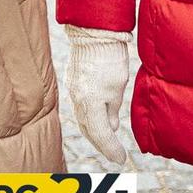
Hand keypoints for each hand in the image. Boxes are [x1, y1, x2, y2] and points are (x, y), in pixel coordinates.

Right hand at [63, 26, 131, 164]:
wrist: (93, 33)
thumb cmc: (110, 58)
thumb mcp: (118, 86)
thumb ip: (113, 109)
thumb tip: (112, 126)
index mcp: (90, 103)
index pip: (101, 134)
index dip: (111, 148)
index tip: (121, 158)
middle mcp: (78, 100)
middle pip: (89, 130)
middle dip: (102, 144)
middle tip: (114, 153)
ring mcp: (72, 91)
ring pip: (83, 119)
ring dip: (94, 131)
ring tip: (106, 139)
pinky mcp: (72, 83)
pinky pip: (79, 107)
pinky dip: (89, 117)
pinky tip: (97, 118)